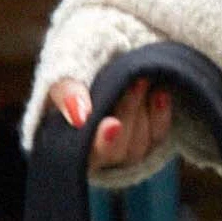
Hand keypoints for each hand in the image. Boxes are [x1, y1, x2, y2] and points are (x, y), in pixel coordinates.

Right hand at [45, 75, 172, 179]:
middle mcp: (95, 155)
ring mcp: (123, 151)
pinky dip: (160, 116)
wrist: (101, 63)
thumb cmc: (74, 74)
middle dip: (127, 115)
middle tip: (134, 84)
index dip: (102, 143)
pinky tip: (160, 94)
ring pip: (137, 147)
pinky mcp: (146, 141)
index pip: (85, 157)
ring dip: (143, 112)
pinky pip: (157, 137)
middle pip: (116, 152)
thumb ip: (65, 95)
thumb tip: (80, 116)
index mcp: (68, 147)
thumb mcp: (61, 78)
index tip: (113, 123)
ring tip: (142, 80)